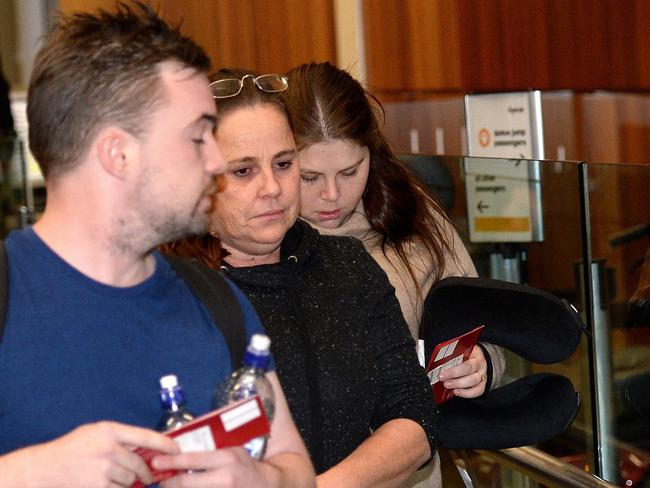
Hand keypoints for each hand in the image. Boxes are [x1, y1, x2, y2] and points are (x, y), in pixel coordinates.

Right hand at [15, 421, 178, 487]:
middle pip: (140, 463)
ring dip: (129, 482)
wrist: (44, 469)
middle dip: (147, 472)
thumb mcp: (94, 433)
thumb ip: (119, 438)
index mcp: (109, 430)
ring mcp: (102, 469)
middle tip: (150, 476)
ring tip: (117, 478)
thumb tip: (146, 448)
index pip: (146, 436)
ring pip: (131, 479)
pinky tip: (108, 484)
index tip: (177, 450)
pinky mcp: (97, 486)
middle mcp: (108, 448)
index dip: (165, 444)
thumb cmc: (71, 448)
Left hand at [156, 447, 279, 487]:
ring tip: (172, 486)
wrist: (266, 485)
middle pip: (185, 484)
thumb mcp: (231, 451)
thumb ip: (209, 452)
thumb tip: (179, 450)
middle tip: (162, 481)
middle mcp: (224, 479)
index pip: (192, 460)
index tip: (155, 463)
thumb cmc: (245, 465)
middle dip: (169, 483)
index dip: (171, 463)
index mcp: (226, 459)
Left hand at [438, 346, 487, 397]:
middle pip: (469, 368)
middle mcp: (480, 364)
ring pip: (474, 380)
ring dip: (459, 384)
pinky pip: (477, 391)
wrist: (480, 362)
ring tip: (447, 385)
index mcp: (474, 352)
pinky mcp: (483, 385)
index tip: (442, 368)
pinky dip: (466, 393)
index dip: (454, 361)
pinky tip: (456, 392)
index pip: (464, 355)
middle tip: (442, 377)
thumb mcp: (460, 352)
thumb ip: (451, 355)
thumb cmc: (467, 356)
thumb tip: (437, 361)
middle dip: (454, 373)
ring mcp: (483, 375)